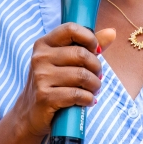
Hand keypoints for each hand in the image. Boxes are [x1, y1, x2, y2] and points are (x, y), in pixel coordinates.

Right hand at [13, 23, 116, 137]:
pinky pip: (77, 94)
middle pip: (81, 55)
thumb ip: (87, 46)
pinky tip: (88, 101)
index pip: (70, 29)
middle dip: (96, 68)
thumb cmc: (53, 84)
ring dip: (95, 86)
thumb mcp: (65, 62)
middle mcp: (40, 58)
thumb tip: (111, 32)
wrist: (30, 114)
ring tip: (93, 90)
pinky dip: (88, 99)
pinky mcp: (44, 96)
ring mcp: (40, 77)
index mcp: (44, 44)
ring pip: (82, 76)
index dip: (89, 38)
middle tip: (98, 77)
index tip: (96, 50)